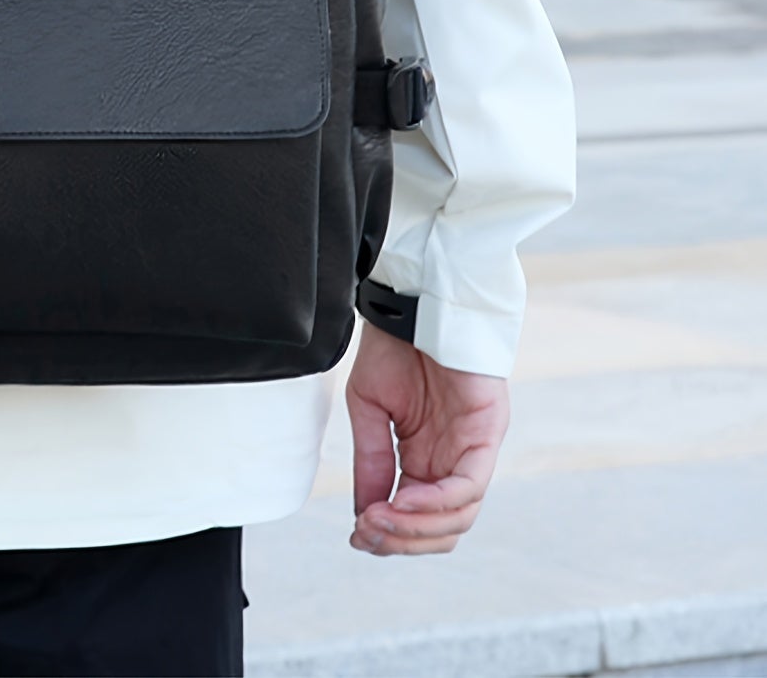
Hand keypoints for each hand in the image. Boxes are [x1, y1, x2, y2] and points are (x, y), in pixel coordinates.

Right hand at [344, 322, 508, 555]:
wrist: (411, 304)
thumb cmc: (393, 348)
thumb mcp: (368, 410)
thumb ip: (371, 462)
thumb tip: (365, 515)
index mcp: (425, 459)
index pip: (417, 518)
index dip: (389, 535)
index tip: (356, 534)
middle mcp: (453, 461)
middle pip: (443, 530)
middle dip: (403, 540)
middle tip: (366, 533)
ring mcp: (474, 450)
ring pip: (459, 517)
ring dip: (416, 527)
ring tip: (379, 518)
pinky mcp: (487, 434)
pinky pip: (469, 486)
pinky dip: (436, 502)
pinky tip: (403, 500)